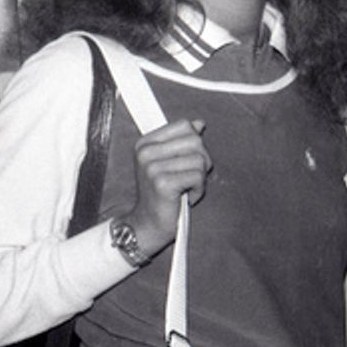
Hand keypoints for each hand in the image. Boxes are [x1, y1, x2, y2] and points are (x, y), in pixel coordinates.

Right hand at [125, 119, 211, 256]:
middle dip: (201, 161)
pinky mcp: (162, 183)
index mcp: (145, 143)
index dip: (195, 144)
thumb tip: (199, 123)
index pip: (185, 126)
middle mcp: (145, 152)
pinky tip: (186, 196)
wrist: (149, 223)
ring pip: (199, 160)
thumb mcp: (172, 162)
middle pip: (195, 141)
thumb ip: (184, 141)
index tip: (184, 162)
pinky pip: (198, 176)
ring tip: (185, 188)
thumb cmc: (164, 193)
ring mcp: (152, 167)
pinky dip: (198, 188)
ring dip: (200, 178)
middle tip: (189, 178)